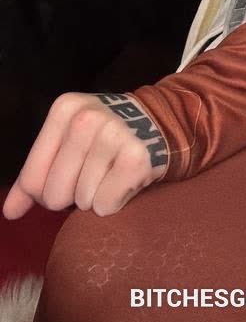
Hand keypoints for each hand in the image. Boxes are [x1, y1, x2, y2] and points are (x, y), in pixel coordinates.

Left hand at [2, 92, 169, 219]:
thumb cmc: (101, 138)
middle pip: (55, 194)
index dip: (46, 191)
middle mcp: (87, 118)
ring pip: (82, 201)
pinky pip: (106, 205)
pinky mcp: (136, 157)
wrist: (156, 123)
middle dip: (72, 196)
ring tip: (110, 174)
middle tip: (92, 175)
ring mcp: (114, 135)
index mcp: (64, 109)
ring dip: (95, 198)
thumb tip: (10, 212)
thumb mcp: (65, 142)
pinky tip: (123, 181)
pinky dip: (114, 202)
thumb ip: (34, 176)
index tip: (68, 176)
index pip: (33, 179)